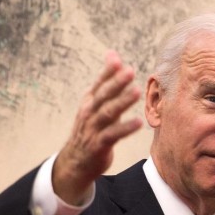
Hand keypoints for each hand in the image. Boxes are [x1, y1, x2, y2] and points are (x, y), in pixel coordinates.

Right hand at [52, 50, 142, 204]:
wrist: (76, 161)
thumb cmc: (91, 127)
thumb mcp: (96, 102)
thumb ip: (107, 80)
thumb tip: (113, 54)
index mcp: (90, 100)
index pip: (99, 83)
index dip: (108, 72)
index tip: (118, 60)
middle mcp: (89, 112)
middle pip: (103, 95)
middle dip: (116, 83)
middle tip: (130, 71)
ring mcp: (93, 128)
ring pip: (108, 113)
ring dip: (122, 102)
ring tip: (136, 92)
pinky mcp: (99, 144)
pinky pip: (113, 135)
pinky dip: (125, 128)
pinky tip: (139, 122)